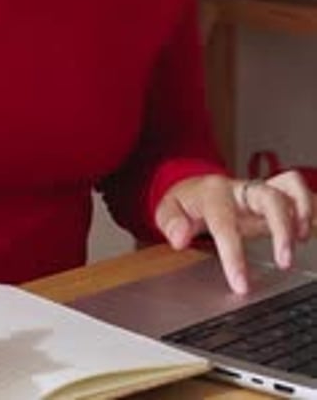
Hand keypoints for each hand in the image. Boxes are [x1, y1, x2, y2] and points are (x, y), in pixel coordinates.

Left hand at [154, 170, 315, 294]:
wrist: (197, 185)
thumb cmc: (186, 202)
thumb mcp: (167, 210)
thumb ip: (170, 223)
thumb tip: (180, 238)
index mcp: (214, 194)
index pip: (224, 223)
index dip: (233, 254)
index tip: (241, 285)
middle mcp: (241, 189)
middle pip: (268, 197)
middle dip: (281, 229)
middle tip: (284, 262)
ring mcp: (260, 189)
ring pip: (289, 186)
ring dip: (301, 211)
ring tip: (303, 239)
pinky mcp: (274, 194)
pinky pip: (297, 189)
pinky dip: (309, 206)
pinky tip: (308, 230)